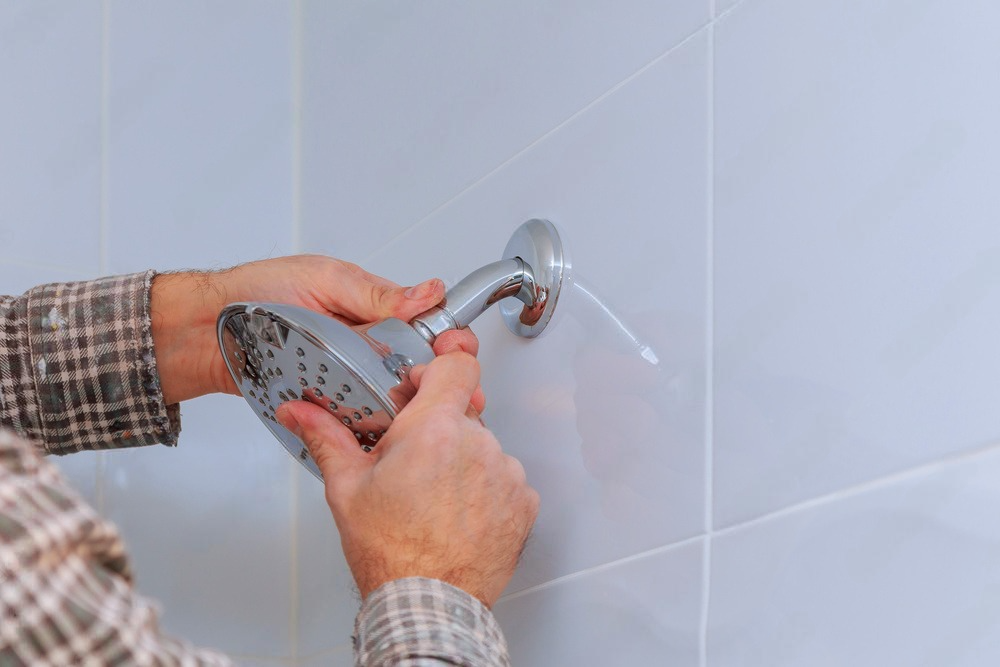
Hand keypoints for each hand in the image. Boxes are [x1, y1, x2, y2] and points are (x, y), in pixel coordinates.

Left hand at [149, 255, 480, 404]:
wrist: (205, 332)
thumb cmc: (257, 294)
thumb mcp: (323, 279)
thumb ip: (375, 293)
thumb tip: (427, 291)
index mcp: (374, 310)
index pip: (427, 327)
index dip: (449, 342)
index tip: (458, 352)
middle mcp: (366, 347)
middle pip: (418, 370)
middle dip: (440, 385)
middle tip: (452, 394)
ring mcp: (348, 378)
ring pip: (394, 400)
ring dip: (412, 411)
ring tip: (425, 420)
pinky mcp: (329, 405)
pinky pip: (357, 420)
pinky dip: (373, 428)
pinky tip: (388, 435)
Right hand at [274, 351, 538, 607]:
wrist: (427, 604)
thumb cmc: (389, 552)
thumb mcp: (347, 488)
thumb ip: (326, 436)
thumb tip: (299, 412)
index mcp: (434, 429)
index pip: (456, 364)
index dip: (435, 371)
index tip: (420, 387)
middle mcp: (477, 443)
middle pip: (463, 410)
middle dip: (437, 426)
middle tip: (412, 459)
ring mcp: (505, 472)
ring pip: (483, 445)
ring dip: (462, 459)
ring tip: (434, 496)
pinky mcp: (523, 501)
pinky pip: (504, 477)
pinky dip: (485, 488)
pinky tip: (458, 512)